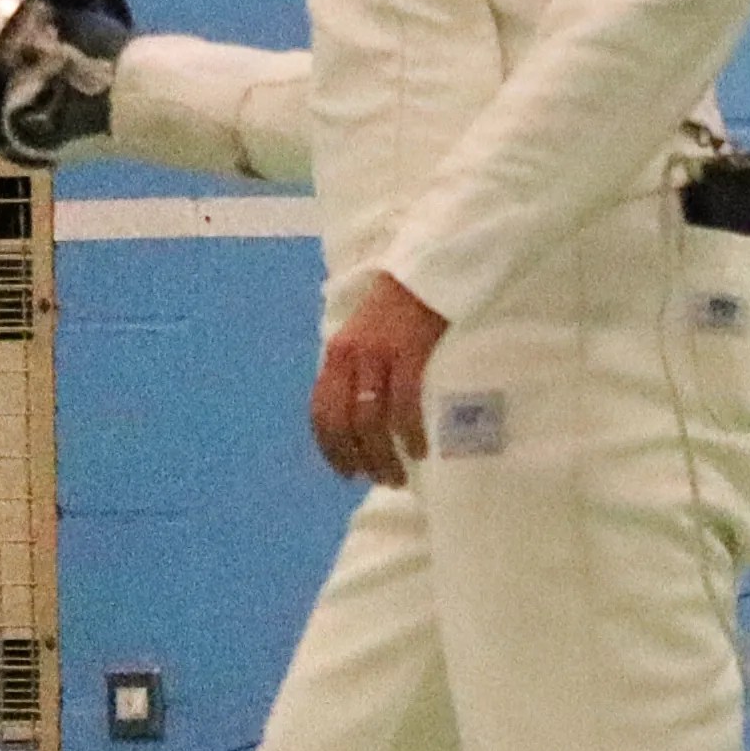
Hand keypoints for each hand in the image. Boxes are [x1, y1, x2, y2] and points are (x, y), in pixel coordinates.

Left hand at [310, 272, 447, 483]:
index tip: (347, 473)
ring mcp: (378, 355)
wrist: (428, 270)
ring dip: (383, 454)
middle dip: (358, 458)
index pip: (321, 412)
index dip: (331, 448)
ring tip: (399, 474)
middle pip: (343, 422)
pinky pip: (403, 401)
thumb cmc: (401, 305)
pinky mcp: (409, 351)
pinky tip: (419, 449)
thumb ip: (359, 369)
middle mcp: (349, 357)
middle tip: (380, 480)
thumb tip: (362, 414)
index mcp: (335, 355)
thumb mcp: (367, 336)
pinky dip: (408, 431)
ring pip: (370, 419)